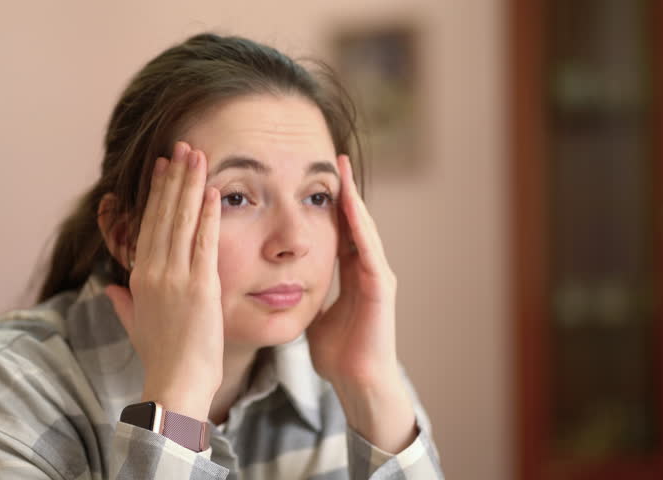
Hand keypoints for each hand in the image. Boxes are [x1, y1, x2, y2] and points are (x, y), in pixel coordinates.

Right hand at [103, 141, 221, 420]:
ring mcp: (175, 278)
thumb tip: (108, 288)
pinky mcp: (200, 287)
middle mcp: (153, 272)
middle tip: (181, 147)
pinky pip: (204, 242)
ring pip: (182, 221)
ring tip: (196, 155)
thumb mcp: (136, 326)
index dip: (156, 194)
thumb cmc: (161, 358)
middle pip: (163, 215)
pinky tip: (213, 191)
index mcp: (139, 278)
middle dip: (173, 178)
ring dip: (190, 186)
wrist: (175, 384)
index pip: (148, 226)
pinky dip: (208, 215)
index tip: (163, 168)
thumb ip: (122, 303)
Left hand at [306, 154, 399, 388]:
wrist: (357, 382)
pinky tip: (351, 207)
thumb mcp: (314, 315)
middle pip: (355, 222)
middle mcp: (368, 270)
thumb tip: (281, 284)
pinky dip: (360, 227)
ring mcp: (377, 277)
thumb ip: (305, 295)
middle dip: (345, 192)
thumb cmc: (337, 354)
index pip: (340, 230)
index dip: (329, 205)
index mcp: (351, 274)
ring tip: (343, 172)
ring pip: (364, 230)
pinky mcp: (381, 288)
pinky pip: (369, 250)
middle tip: (335, 160)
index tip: (315, 180)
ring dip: (354, 200)